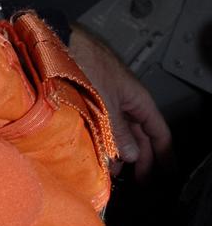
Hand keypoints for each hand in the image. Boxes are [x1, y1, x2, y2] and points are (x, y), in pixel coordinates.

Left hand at [68, 25, 171, 180]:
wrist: (58, 45)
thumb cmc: (85, 63)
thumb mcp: (105, 103)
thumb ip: (119, 131)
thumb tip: (133, 155)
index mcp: (137, 99)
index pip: (159, 131)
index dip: (165, 153)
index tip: (168, 172)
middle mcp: (126, 100)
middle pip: (141, 134)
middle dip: (142, 158)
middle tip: (141, 180)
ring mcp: (109, 99)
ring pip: (121, 131)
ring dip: (121, 152)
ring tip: (117, 171)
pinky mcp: (91, 99)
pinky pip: (105, 125)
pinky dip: (105, 140)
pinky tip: (99, 153)